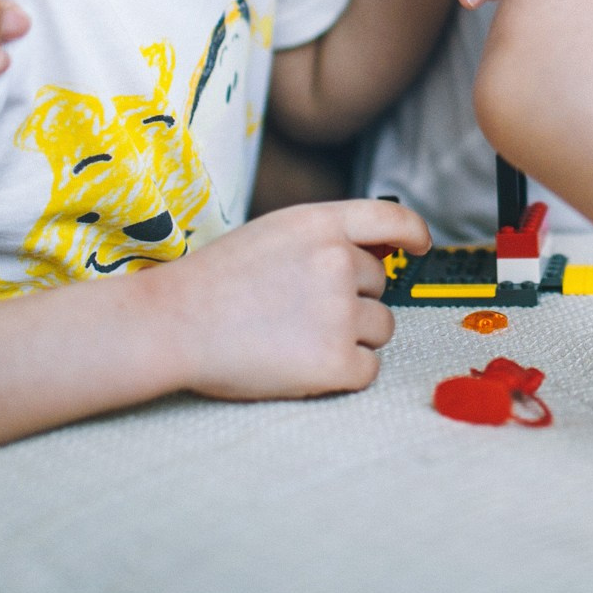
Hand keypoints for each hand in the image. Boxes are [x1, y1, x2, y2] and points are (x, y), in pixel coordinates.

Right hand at [147, 200, 430, 398]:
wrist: (173, 324)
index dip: (413, 233)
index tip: (419, 247)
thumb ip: (323, 239)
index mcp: (321, 224)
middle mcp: (338, 262)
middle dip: (353, 300)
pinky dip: (343, 374)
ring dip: (352, 337)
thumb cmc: (215, 283)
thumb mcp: (273, 234)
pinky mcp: (337, 361)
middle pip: (381, 285)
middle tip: (299, 312)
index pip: (392, 219)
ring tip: (296, 337)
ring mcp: (339, 312)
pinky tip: (301, 364)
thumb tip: (374, 257)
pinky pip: (368, 370)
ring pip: (381, 328)